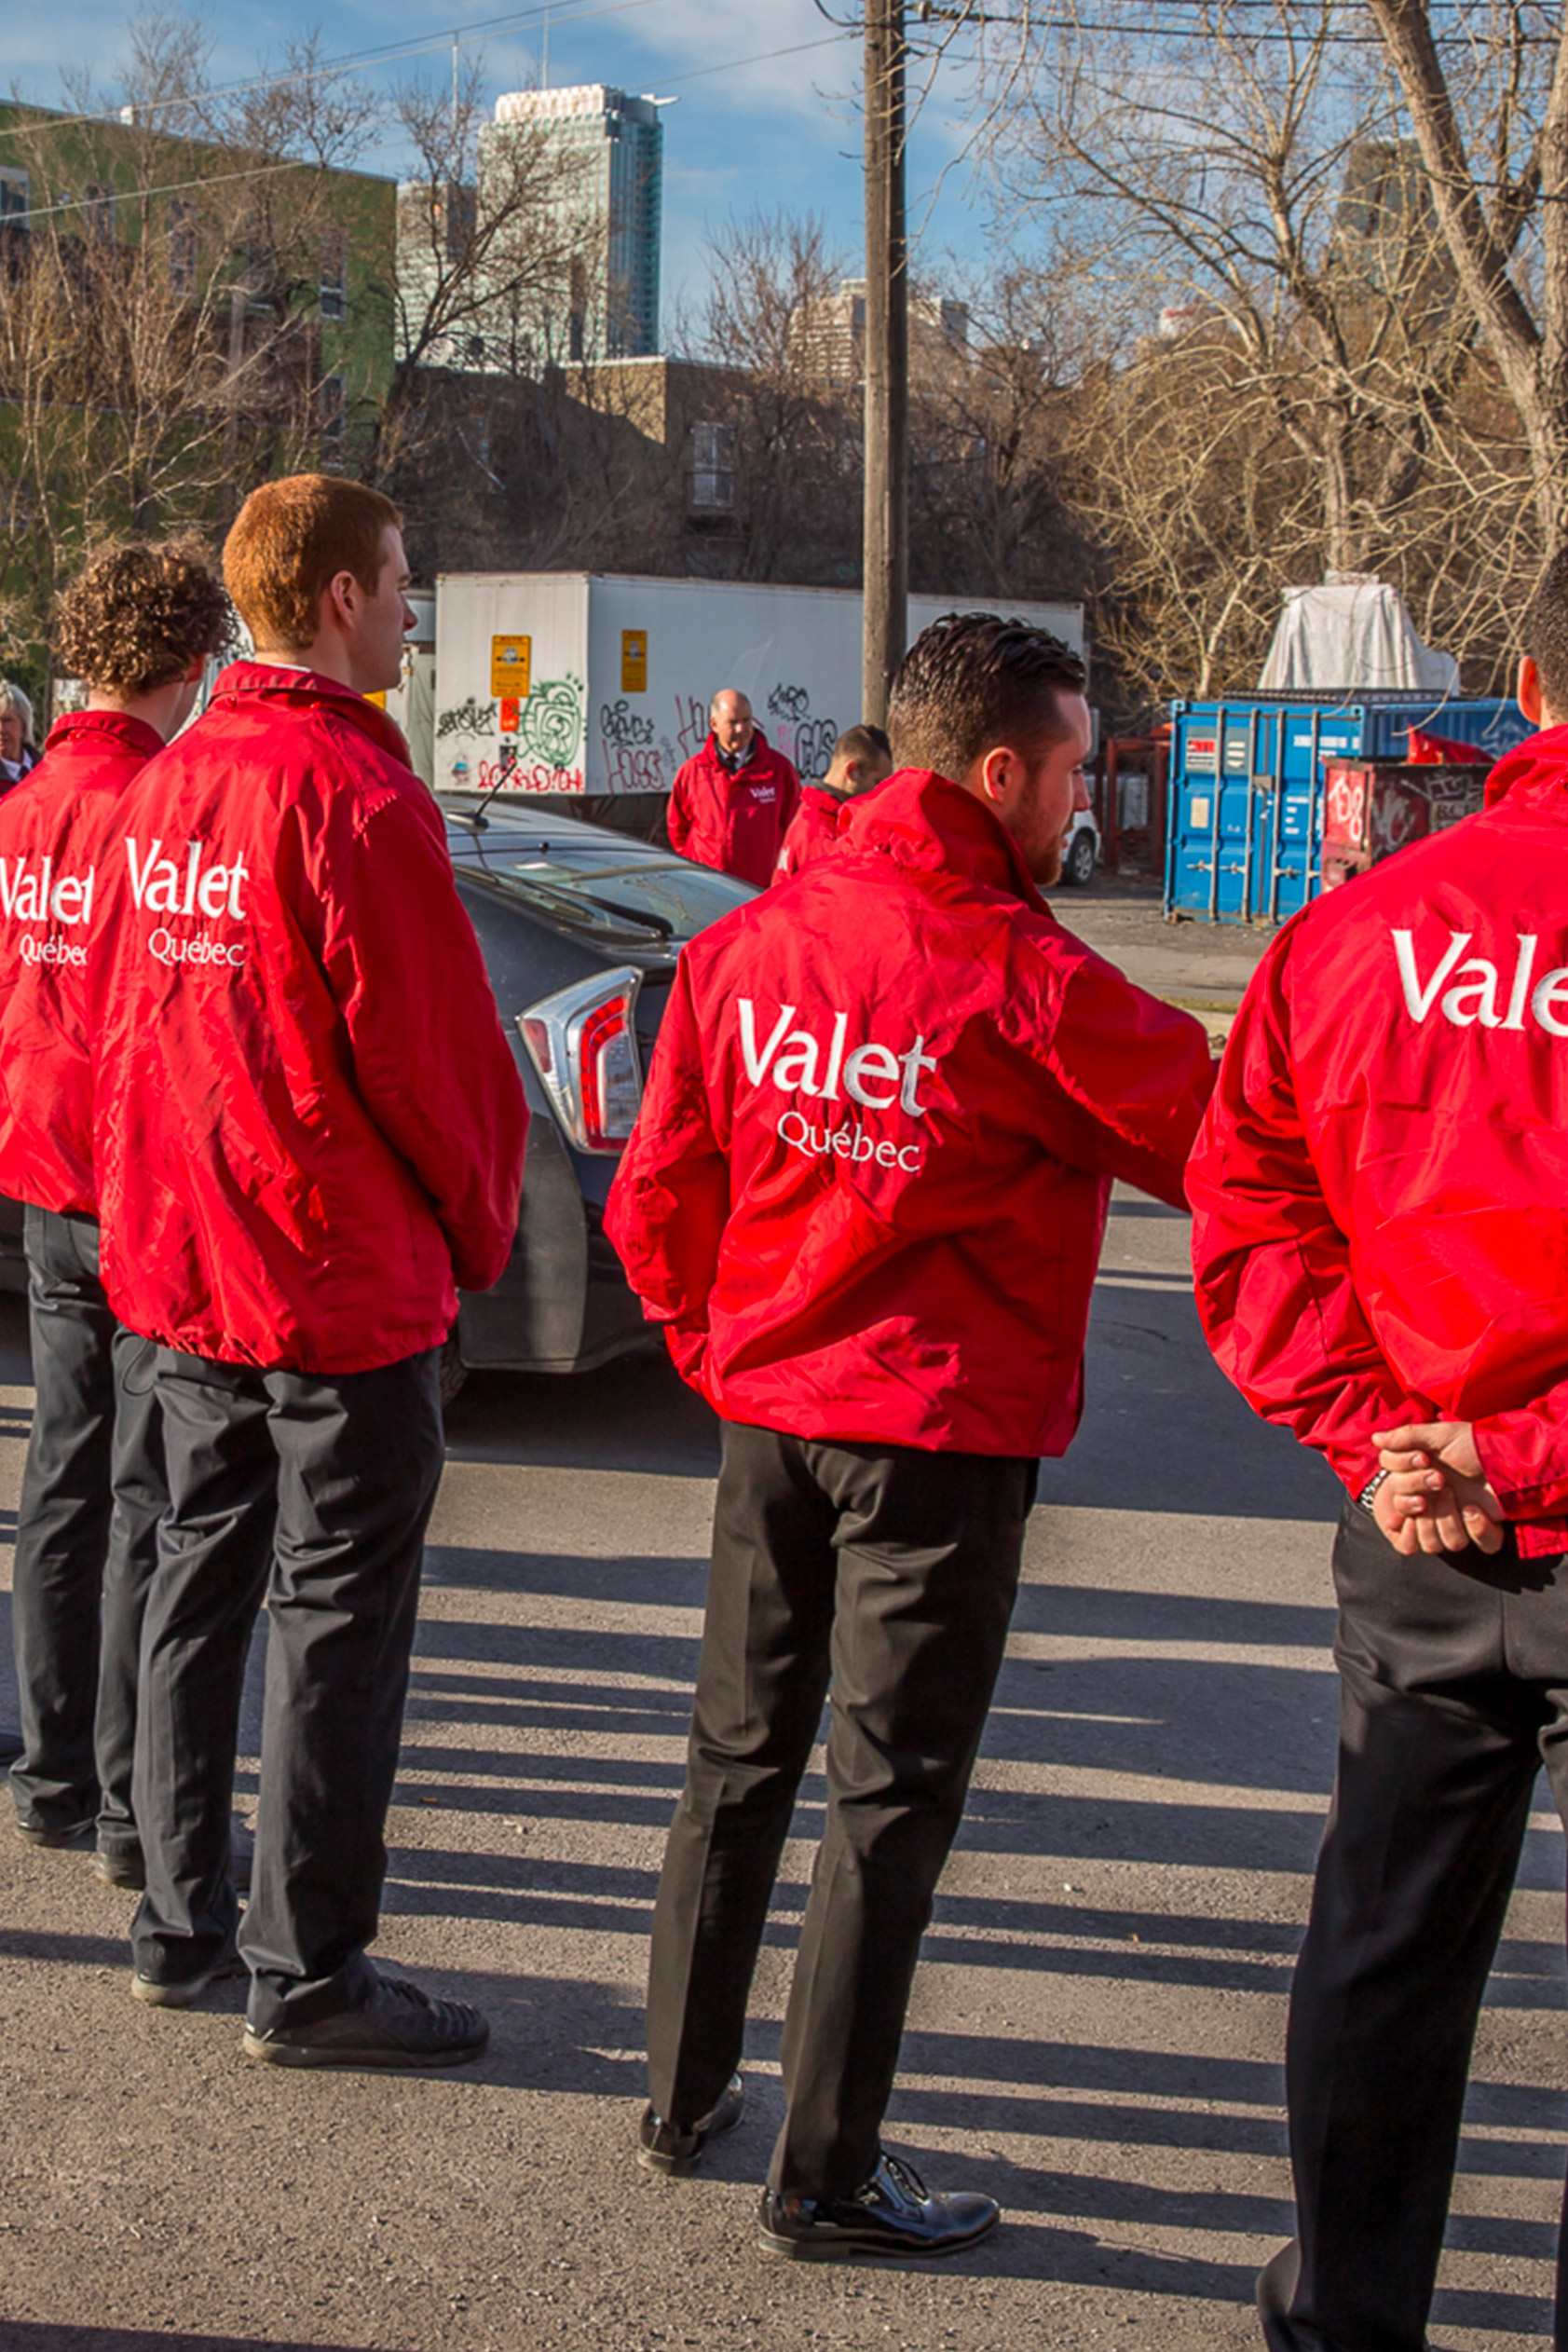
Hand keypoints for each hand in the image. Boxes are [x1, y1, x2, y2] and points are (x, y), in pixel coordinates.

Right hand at [1371, 1420, 1505, 1555]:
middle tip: (1442, 1481)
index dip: (1404, 1481)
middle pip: (1411, 1523)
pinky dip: (1476, 1530)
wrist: (1510, 1456)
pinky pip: (1473, 1545)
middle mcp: (1434, 1503)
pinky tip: (1475, 1511)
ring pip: (1437, 1543)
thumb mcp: (1439, 1435)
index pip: (1395, 1494)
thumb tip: (1375, 1439)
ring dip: (1446, 1519)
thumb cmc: (1473, 1443)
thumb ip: (1405, 1437)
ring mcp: (1456, 1519)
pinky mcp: (1481, 1529)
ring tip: (1459, 1499)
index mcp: (1421, 1481)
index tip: (1423, 1461)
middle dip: (1424, 1502)